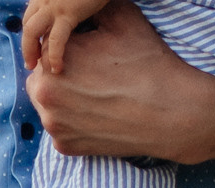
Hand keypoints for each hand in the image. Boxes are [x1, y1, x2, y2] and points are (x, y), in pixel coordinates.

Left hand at [22, 0, 110, 73]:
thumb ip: (68, 3)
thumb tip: (72, 15)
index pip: (31, 16)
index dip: (31, 32)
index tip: (35, 45)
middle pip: (27, 25)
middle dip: (27, 45)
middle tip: (31, 62)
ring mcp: (53, 6)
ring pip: (31, 33)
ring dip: (31, 51)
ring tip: (36, 66)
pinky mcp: (67, 14)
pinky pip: (55, 39)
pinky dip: (54, 56)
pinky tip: (57, 67)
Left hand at [27, 0, 214, 165]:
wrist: (171, 113)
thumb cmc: (147, 63)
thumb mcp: (121, 18)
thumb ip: (92, 10)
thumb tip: (79, 7)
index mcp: (52, 63)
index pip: (47, 48)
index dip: (68, 46)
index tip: (87, 50)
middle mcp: (45, 98)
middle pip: (43, 77)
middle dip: (60, 71)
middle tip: (90, 70)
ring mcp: (53, 126)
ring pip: (48, 104)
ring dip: (63, 96)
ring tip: (94, 91)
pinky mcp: (64, 147)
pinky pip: (61, 128)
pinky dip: (73, 120)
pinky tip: (96, 112)